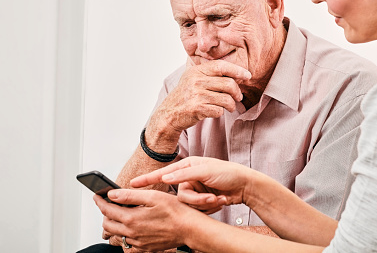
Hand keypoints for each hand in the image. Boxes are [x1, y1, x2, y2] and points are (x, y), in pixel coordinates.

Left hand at [94, 190, 199, 251]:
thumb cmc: (175, 211)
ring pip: (116, 235)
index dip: (100, 201)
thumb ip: (130, 196)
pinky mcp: (145, 247)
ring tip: (118, 214)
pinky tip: (132, 227)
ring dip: (113, 224)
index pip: (107, 210)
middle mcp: (132, 233)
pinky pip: (128, 243)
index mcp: (132, 219)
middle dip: (104, 213)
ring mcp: (138, 242)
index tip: (97, 196)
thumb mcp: (153, 197)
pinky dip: (124, 234)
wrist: (189, 229)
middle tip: (107, 204)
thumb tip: (112, 194)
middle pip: (107, 224)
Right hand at [131, 157, 255, 206]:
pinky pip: (198, 209)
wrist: (245, 186)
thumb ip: (184, 174)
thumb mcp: (206, 170)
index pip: (163, 173)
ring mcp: (195, 190)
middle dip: (197, 200)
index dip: (147, 179)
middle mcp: (189, 178)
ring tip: (219, 199)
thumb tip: (165, 177)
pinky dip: (211, 207)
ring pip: (189, 205)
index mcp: (187, 166)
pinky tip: (221, 201)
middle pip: (180, 196)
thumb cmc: (228, 173)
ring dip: (206, 204)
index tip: (131, 183)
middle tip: (211, 198)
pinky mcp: (201, 201)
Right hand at [147, 61, 250, 147]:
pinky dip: (221, 112)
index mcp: (197, 71)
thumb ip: (210, 74)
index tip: (247, 75)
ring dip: (232, 105)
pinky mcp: (197, 109)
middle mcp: (196, 81)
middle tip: (238, 97)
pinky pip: (219, 110)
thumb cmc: (186, 96)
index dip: (237, 70)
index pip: (221, 66)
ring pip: (226, 99)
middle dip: (237, 92)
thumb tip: (237, 74)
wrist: (169, 113)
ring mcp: (196, 95)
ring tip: (230, 107)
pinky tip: (216, 111)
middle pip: (228, 84)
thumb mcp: (193, 79)